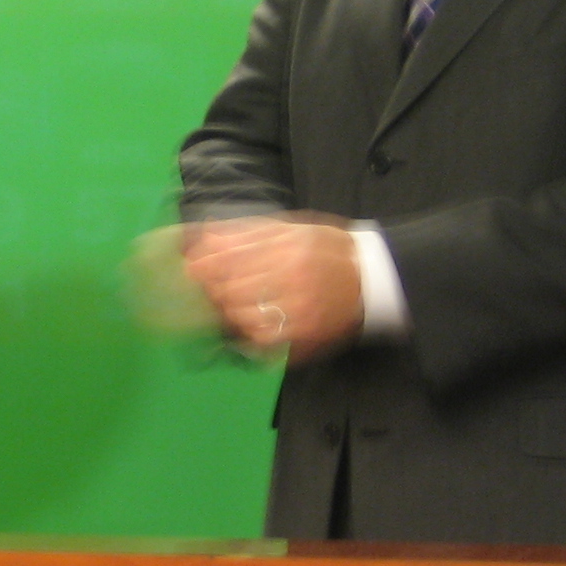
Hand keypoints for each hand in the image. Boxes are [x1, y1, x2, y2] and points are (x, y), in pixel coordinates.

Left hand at [185, 216, 364, 360]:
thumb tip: (206, 238)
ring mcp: (298, 308)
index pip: (229, 257)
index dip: (203, 265)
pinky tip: (251, 322)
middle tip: (210, 290)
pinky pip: (262, 338)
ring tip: (232, 306)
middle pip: (231, 288)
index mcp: (286, 245)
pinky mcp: (305, 334)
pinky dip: (249, 331)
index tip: (190, 268)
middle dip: (214, 290)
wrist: (374, 277)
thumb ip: (248, 232)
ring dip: (228, 312)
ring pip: (242, 315)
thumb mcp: (293, 228)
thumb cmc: (328, 248)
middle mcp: (291, 275)